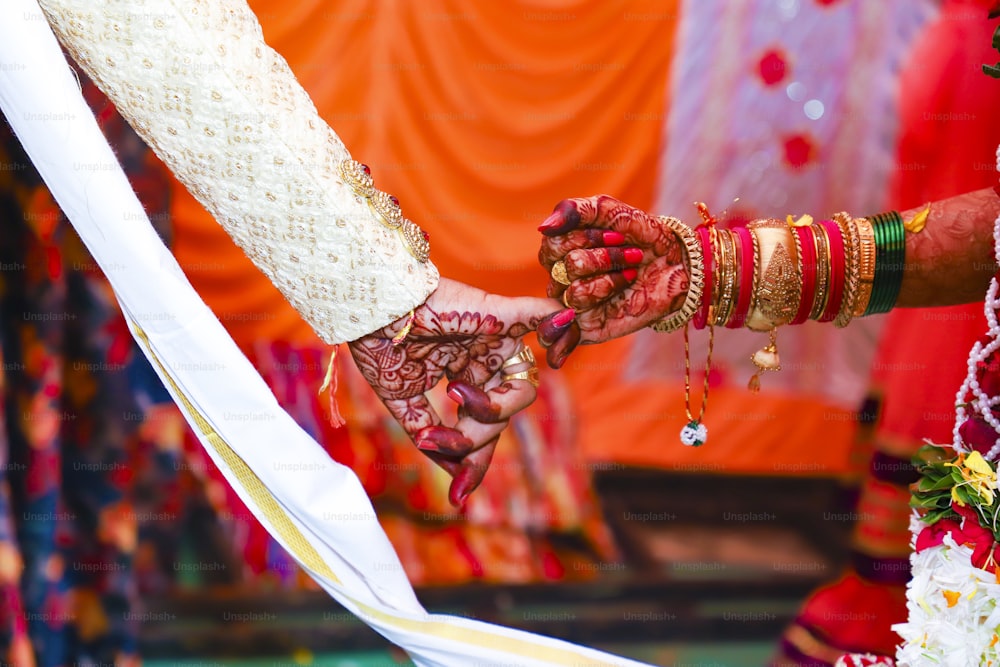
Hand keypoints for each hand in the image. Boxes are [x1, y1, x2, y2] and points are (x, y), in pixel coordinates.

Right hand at [347, 278, 562, 505]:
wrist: (366, 310)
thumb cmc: (379, 345)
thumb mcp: (403, 400)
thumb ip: (431, 433)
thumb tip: (455, 469)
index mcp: (463, 376)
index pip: (483, 426)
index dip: (473, 463)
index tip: (457, 495)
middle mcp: (485, 361)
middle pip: (503, 415)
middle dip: (474, 440)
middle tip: (437, 441)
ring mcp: (496, 339)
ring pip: (522, 389)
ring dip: (491, 408)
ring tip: (455, 395)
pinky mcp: (499, 314)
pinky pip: (541, 315)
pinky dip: (559, 324)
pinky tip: (562, 334)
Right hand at [536, 195, 689, 367]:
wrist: (680, 264)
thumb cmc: (643, 236)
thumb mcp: (610, 211)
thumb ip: (574, 211)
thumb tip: (543, 228)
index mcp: (562, 254)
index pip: (551, 246)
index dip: (585, 237)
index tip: (618, 234)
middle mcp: (563, 282)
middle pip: (562, 266)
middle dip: (604, 255)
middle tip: (632, 253)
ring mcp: (574, 307)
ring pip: (573, 289)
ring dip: (611, 274)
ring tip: (632, 272)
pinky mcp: (587, 328)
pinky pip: (578, 312)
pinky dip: (605, 291)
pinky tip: (625, 285)